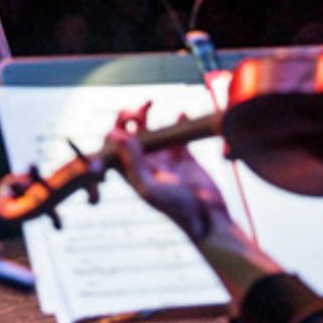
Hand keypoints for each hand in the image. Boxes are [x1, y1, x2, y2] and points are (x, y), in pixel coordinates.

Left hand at [105, 104, 230, 240]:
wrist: (208, 218)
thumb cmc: (177, 208)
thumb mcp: (150, 187)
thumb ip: (133, 161)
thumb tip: (117, 135)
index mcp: (132, 172)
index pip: (114, 146)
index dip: (115, 130)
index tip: (126, 120)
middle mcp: (145, 164)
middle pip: (129, 134)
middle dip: (128, 118)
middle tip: (138, 110)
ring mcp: (164, 159)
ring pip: (150, 131)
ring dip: (146, 116)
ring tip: (150, 104)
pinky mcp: (184, 156)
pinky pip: (176, 133)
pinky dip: (177, 121)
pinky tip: (181, 115)